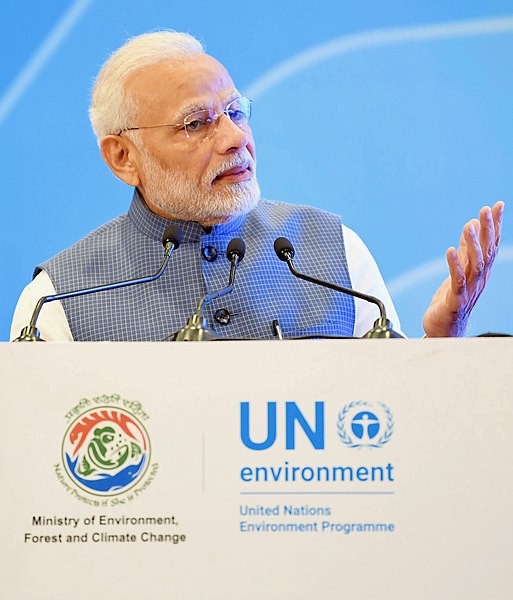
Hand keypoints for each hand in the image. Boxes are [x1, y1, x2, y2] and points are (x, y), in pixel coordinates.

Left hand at [422, 201, 503, 336]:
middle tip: (486, 210)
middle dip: (487, 230)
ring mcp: (469, 290)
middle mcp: (478, 279)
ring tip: (469, 226)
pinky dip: (454, 264)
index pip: (492, 244)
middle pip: (487, 252)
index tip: (498, 205)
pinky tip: (450, 250)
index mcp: (481, 271)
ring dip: (472, 244)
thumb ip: (465, 251)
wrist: (444, 329)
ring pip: (474, 264)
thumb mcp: (459, 271)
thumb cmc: (452, 301)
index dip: (495, 225)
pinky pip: (457, 280)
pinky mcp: (455, 300)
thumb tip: (471, 227)